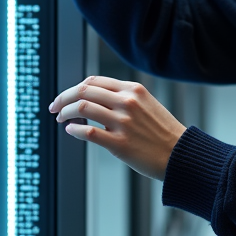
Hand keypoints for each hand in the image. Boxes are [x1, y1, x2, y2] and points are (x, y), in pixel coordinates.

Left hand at [48, 76, 186, 180]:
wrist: (181, 155)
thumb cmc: (162, 132)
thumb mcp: (146, 104)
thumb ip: (122, 98)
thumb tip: (91, 98)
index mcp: (133, 89)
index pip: (93, 81)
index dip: (73, 88)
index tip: (63, 97)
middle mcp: (127, 102)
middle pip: (83, 90)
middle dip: (63, 98)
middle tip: (54, 107)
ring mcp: (123, 122)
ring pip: (82, 107)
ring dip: (65, 113)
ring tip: (61, 120)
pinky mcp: (120, 143)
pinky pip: (88, 132)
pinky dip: (74, 129)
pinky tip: (71, 131)